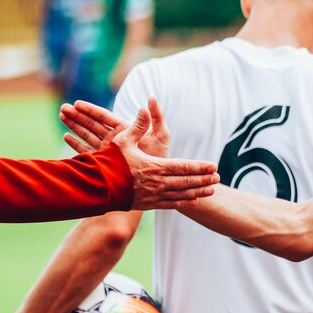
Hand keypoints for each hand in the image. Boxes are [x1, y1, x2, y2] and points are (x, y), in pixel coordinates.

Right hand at [62, 96, 170, 157]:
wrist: (158, 180)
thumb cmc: (160, 156)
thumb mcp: (161, 134)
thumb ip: (156, 117)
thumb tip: (152, 98)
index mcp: (125, 129)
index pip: (104, 117)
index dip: (90, 110)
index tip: (77, 103)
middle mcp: (115, 139)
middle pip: (92, 124)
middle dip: (78, 116)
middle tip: (63, 108)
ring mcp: (109, 150)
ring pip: (87, 135)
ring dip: (74, 126)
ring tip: (62, 116)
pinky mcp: (105, 162)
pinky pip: (87, 151)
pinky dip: (76, 144)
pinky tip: (66, 137)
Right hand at [64, 99, 218, 209]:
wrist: (94, 188)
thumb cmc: (108, 162)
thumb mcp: (122, 140)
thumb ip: (137, 126)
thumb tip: (145, 108)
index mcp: (154, 166)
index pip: (184, 167)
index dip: (200, 167)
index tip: (214, 166)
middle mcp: (157, 183)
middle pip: (187, 182)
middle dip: (203, 180)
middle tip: (218, 178)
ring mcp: (153, 196)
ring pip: (181, 195)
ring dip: (198, 192)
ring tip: (212, 191)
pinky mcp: (147, 204)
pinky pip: (170, 205)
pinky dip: (183, 202)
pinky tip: (193, 201)